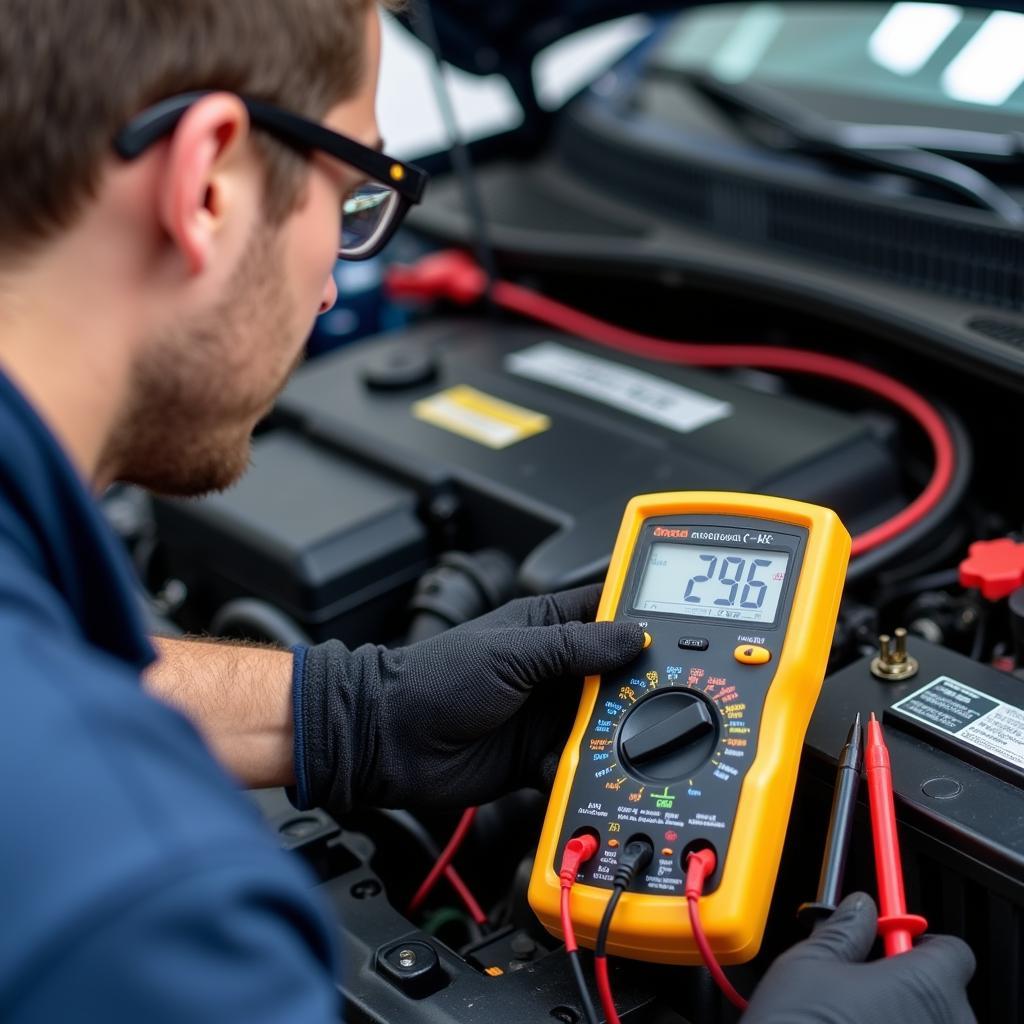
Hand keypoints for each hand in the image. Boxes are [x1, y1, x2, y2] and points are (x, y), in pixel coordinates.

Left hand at [294, 584, 643, 813]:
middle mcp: (556, 669)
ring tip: (609, 737)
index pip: (610, 610)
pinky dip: (583, 768)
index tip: (683, 629)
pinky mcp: (541, 754)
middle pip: (620, 674)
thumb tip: (634, 635)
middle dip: (637, 687)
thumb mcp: (512, 654)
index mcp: (549, 626)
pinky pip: (581, 762)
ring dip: (611, 733)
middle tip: (655, 698)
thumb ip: (575, 646)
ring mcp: (550, 713)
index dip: (644, 616)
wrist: (390, 741)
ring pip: (607, 721)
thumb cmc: (434, 680)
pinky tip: (566, 765)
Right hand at [744, 894, 975, 1023]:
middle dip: (910, 988)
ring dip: (905, 1020)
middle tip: (865, 989)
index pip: (953, 952)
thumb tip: (859, 909)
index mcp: (925, 987)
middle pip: (945, 996)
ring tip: (858, 1022)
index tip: (890, 944)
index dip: (918, 943)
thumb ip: (843, 932)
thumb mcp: (808, 966)